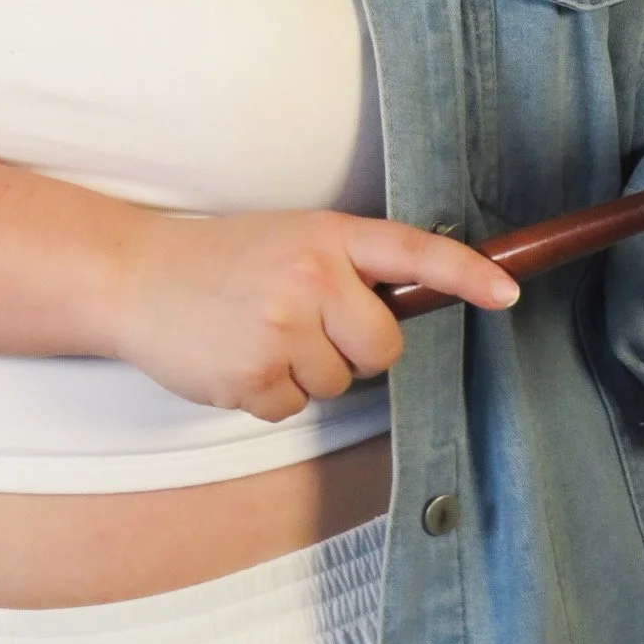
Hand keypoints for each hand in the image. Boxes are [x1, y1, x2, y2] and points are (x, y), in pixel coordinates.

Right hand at [108, 209, 518, 420]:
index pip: (411, 252)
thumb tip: (395, 314)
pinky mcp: (253, 374)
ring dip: (304, 371)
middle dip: (354, 349)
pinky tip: (237, 358)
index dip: (466, 274)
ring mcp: (281, 326)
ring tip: (257, 333)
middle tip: (304, 324)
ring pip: (338, 382)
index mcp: (325, 235)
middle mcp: (310, 276)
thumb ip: (342, 269)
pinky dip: (269, 393)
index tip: (508, 294)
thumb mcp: (288, 241)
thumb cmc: (220, 259)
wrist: (135, 274)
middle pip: (383, 346)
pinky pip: (294, 407)